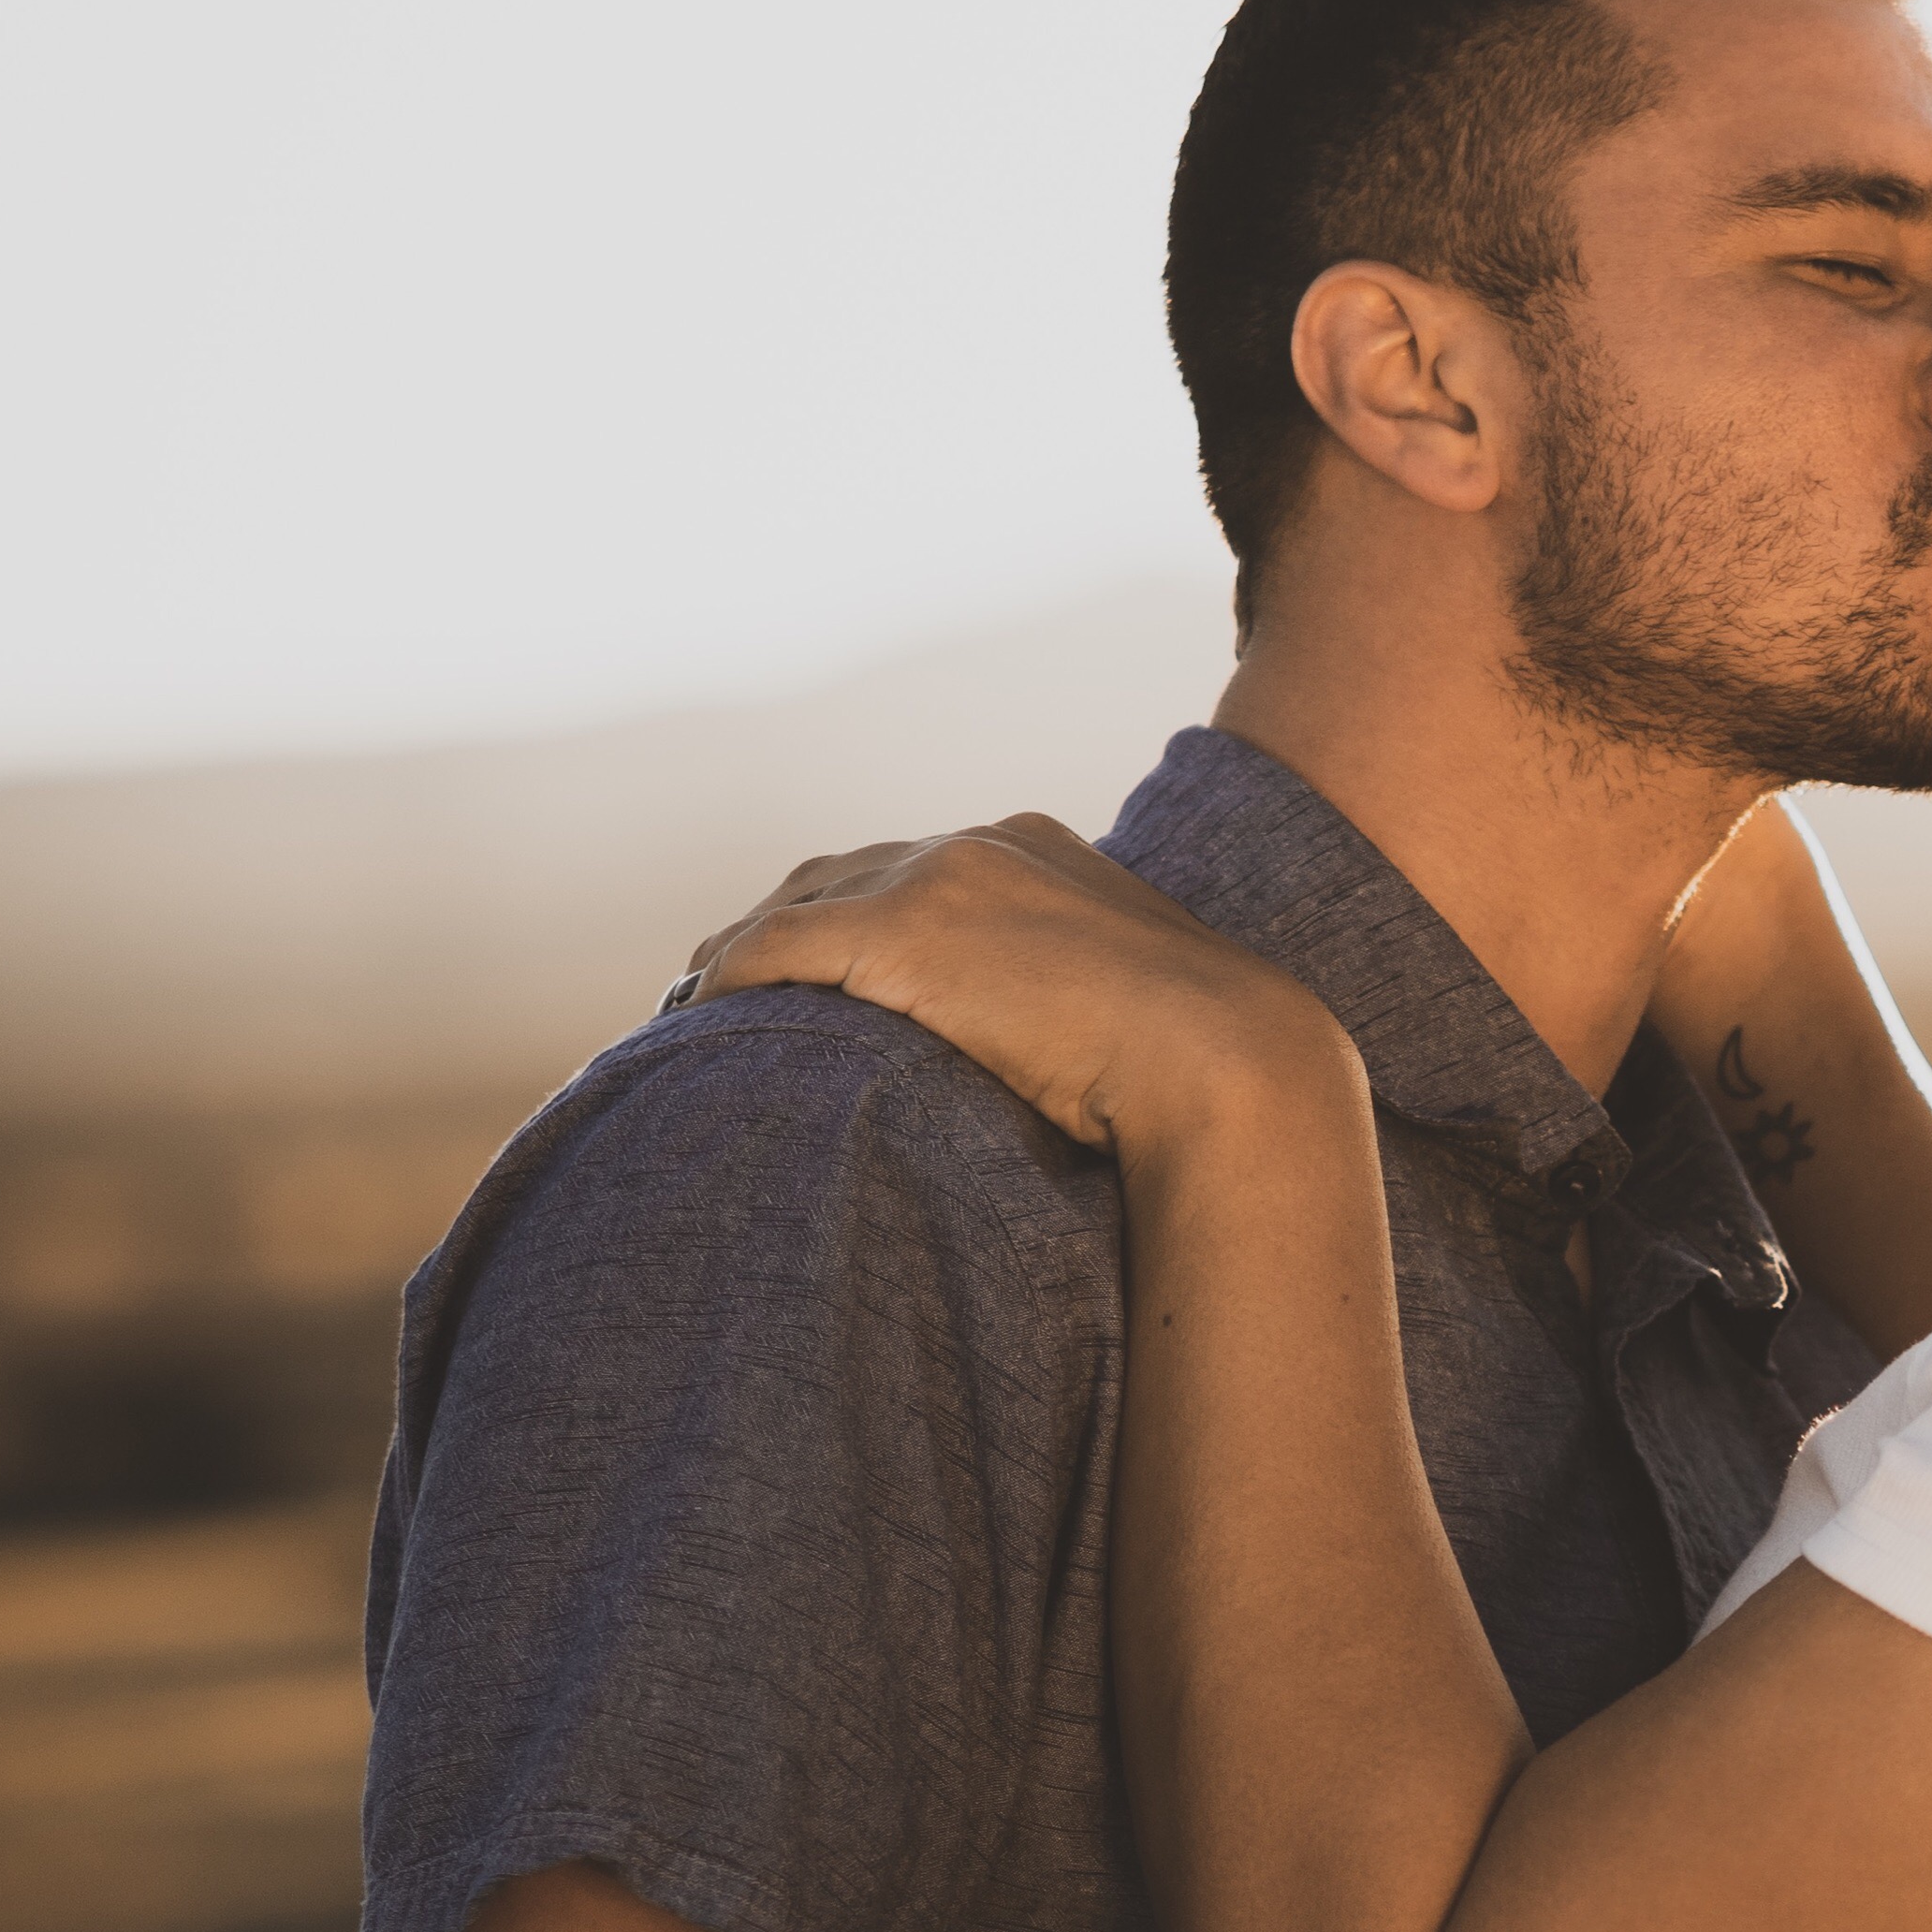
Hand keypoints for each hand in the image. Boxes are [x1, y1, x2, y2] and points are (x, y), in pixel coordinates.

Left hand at [684, 814, 1366, 1165]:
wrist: (1236, 1065)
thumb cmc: (1213, 1077)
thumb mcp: (1140, 1026)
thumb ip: (1084, 1019)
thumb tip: (1079, 1084)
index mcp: (1042, 854)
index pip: (914, 871)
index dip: (853, 917)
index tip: (816, 969)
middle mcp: (984, 847)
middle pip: (842, 875)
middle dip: (783, 927)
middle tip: (726, 985)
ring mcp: (943, 879)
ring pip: (798, 905)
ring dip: (742, 955)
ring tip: (695, 1007)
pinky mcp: (905, 930)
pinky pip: (779, 949)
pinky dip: (732, 979)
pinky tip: (700, 1020)